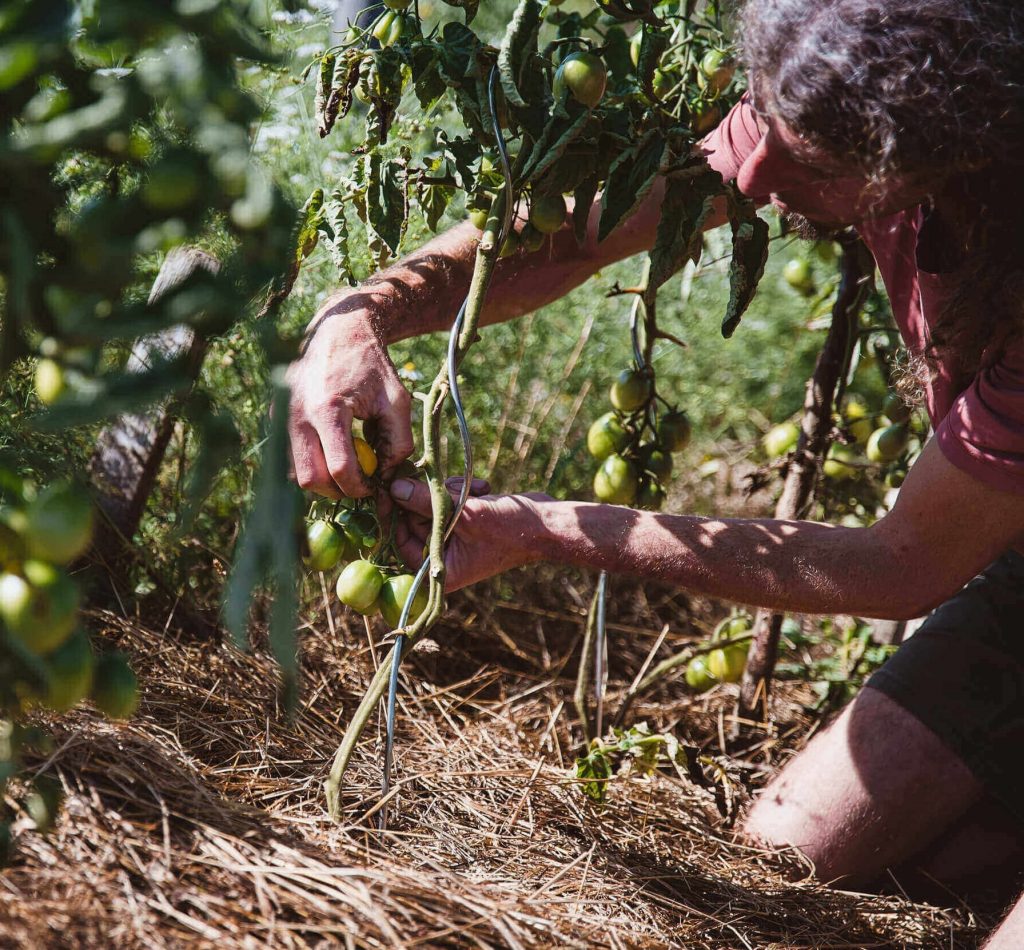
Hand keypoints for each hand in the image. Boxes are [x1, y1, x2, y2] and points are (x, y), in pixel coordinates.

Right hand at [285, 299, 412, 497]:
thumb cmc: (372, 365)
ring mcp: (280, 416)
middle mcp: (296, 414)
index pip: (339, 468)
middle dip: (337, 490)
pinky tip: (329, 450)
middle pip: (310, 479)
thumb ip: (399, 442)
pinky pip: (288, 458)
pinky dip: (309, 464)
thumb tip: (386, 477)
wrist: (339, 332)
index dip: (360, 487)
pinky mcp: (274, 417)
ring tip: (344, 465)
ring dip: (321, 480)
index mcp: (327, 408)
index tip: (373, 486)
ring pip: (294, 474)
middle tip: (357, 483)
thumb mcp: (397, 400)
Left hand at [387, 476, 551, 590]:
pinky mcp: (465, 522)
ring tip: (474, 490)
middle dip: (431, 498)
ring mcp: (455, 538)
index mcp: (441, 570)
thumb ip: (425, 501)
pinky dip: (462, 491)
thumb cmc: (510, 529)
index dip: (396, 516)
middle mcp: (444, 557)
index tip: (392, 488)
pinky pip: (449, 501)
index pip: (401, 543)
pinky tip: (483, 489)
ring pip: (432, 506)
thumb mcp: (465, 514)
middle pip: (415, 521)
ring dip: (450, 491)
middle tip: (448, 485)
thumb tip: (393, 487)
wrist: (546, 524)